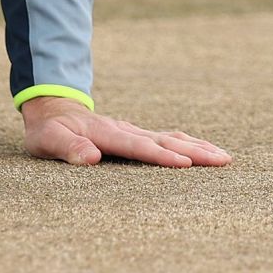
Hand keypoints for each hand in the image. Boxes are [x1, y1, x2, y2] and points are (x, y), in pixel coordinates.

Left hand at [20, 96, 231, 168]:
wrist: (53, 107)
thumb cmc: (49, 130)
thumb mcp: (48, 140)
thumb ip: (68, 148)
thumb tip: (91, 157)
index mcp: (106, 134)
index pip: (138, 147)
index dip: (161, 157)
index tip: (185, 165)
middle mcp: (126, 130)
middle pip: (165, 142)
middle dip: (195, 152)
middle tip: (224, 160)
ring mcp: (134, 131)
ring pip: (171, 138)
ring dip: (197, 147)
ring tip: (224, 157)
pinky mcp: (137, 134)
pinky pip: (167, 139)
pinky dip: (188, 144)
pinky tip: (204, 150)